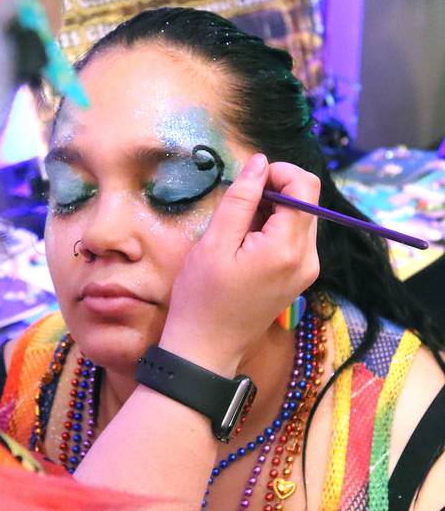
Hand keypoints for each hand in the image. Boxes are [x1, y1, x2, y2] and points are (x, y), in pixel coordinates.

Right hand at [160, 153, 320, 373]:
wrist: (205, 348)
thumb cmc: (202, 298)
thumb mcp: (214, 242)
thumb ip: (241, 199)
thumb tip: (260, 162)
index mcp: (288, 248)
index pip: (305, 186)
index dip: (278, 172)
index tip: (247, 182)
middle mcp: (307, 259)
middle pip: (306, 201)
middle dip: (274, 192)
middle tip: (236, 207)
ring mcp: (306, 271)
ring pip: (300, 219)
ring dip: (272, 211)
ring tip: (236, 230)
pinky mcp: (298, 278)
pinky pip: (294, 239)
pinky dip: (272, 230)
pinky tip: (244, 246)